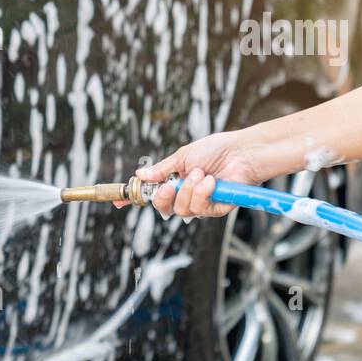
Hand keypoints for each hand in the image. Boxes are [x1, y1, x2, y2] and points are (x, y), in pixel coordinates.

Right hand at [115, 131, 275, 218]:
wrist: (243, 152)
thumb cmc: (218, 150)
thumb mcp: (183, 156)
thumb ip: (162, 169)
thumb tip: (140, 174)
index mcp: (177, 181)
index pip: (153, 193)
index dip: (136, 198)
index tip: (118, 201)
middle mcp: (187, 194)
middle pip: (164, 208)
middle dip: (164, 197)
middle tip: (169, 186)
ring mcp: (201, 203)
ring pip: (181, 210)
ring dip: (189, 191)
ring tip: (202, 174)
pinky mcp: (216, 209)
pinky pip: (200, 210)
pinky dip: (202, 194)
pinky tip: (211, 182)